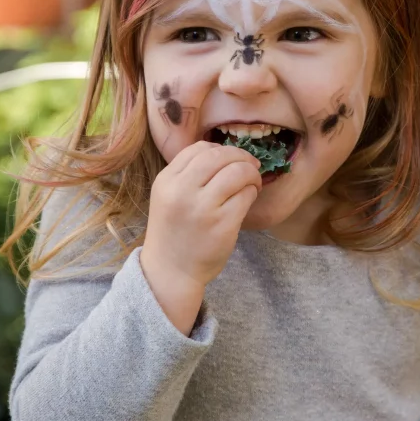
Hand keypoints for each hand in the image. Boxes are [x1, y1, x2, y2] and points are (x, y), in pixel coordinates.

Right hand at [142, 140, 261, 287]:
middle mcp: (182, 191)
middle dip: (241, 156)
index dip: (220, 149)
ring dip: (251, 173)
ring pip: (237, 172)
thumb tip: (224, 153)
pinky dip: (252, 191)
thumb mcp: (168, 196)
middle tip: (250, 165)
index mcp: (166, 181)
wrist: (170, 271)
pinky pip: (246, 195)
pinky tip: (248, 198)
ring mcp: (203, 209)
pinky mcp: (222, 225)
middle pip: (219, 156)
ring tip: (252, 182)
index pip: (198, 149)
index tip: (230, 159)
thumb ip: (188, 174)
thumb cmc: (174, 231)